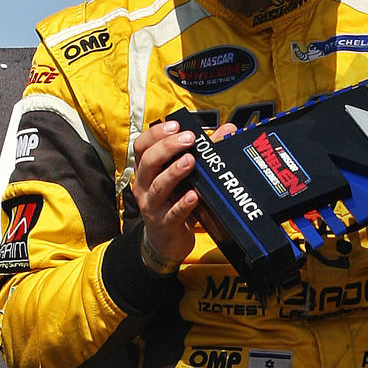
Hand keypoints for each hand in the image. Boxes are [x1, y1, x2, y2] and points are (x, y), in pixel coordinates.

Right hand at [131, 120, 200, 269]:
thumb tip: (226, 131)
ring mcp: (152, 206)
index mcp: (146, 171)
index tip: (175, 125)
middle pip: (148, 161)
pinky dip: (183, 203)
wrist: (166, 241)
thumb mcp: (183, 177)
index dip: (156, 133)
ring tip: (191, 161)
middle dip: (168, 147)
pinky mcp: (165, 224)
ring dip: (174, 172)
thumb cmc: (173, 203)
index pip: (141, 146)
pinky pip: (173, 213)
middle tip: (189, 138)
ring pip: (159, 186)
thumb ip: (202, 152)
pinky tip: (194, 195)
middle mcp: (144, 186)